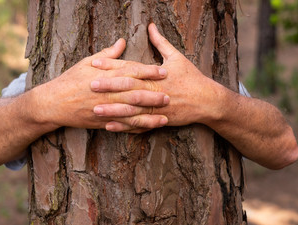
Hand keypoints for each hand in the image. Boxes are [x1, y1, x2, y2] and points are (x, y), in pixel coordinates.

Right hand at [32, 38, 169, 131]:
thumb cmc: (71, 80)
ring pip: (132, 114)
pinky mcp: (103, 123)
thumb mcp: (87, 62)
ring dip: (149, 116)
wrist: (54, 103)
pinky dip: (136, 129)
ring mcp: (106, 110)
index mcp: (106, 76)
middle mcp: (108, 94)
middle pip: (135, 94)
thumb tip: (122, 42)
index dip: (149, 72)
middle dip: (154, 95)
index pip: (132, 72)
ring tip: (164, 117)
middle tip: (169, 96)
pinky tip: (148, 129)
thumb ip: (108, 54)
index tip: (164, 71)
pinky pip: (122, 127)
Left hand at [91, 23, 224, 130]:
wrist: (207, 101)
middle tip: (89, 85)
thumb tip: (151, 25)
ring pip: (131, 109)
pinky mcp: (158, 120)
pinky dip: (124, 126)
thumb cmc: (192, 78)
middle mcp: (154, 90)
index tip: (94, 63)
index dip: (112, 65)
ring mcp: (156, 107)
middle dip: (108, 87)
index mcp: (156, 74)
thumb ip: (161, 42)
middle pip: (128, 88)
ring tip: (95, 109)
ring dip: (113, 110)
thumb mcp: (177, 57)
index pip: (130, 68)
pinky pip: (139, 124)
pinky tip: (110, 127)